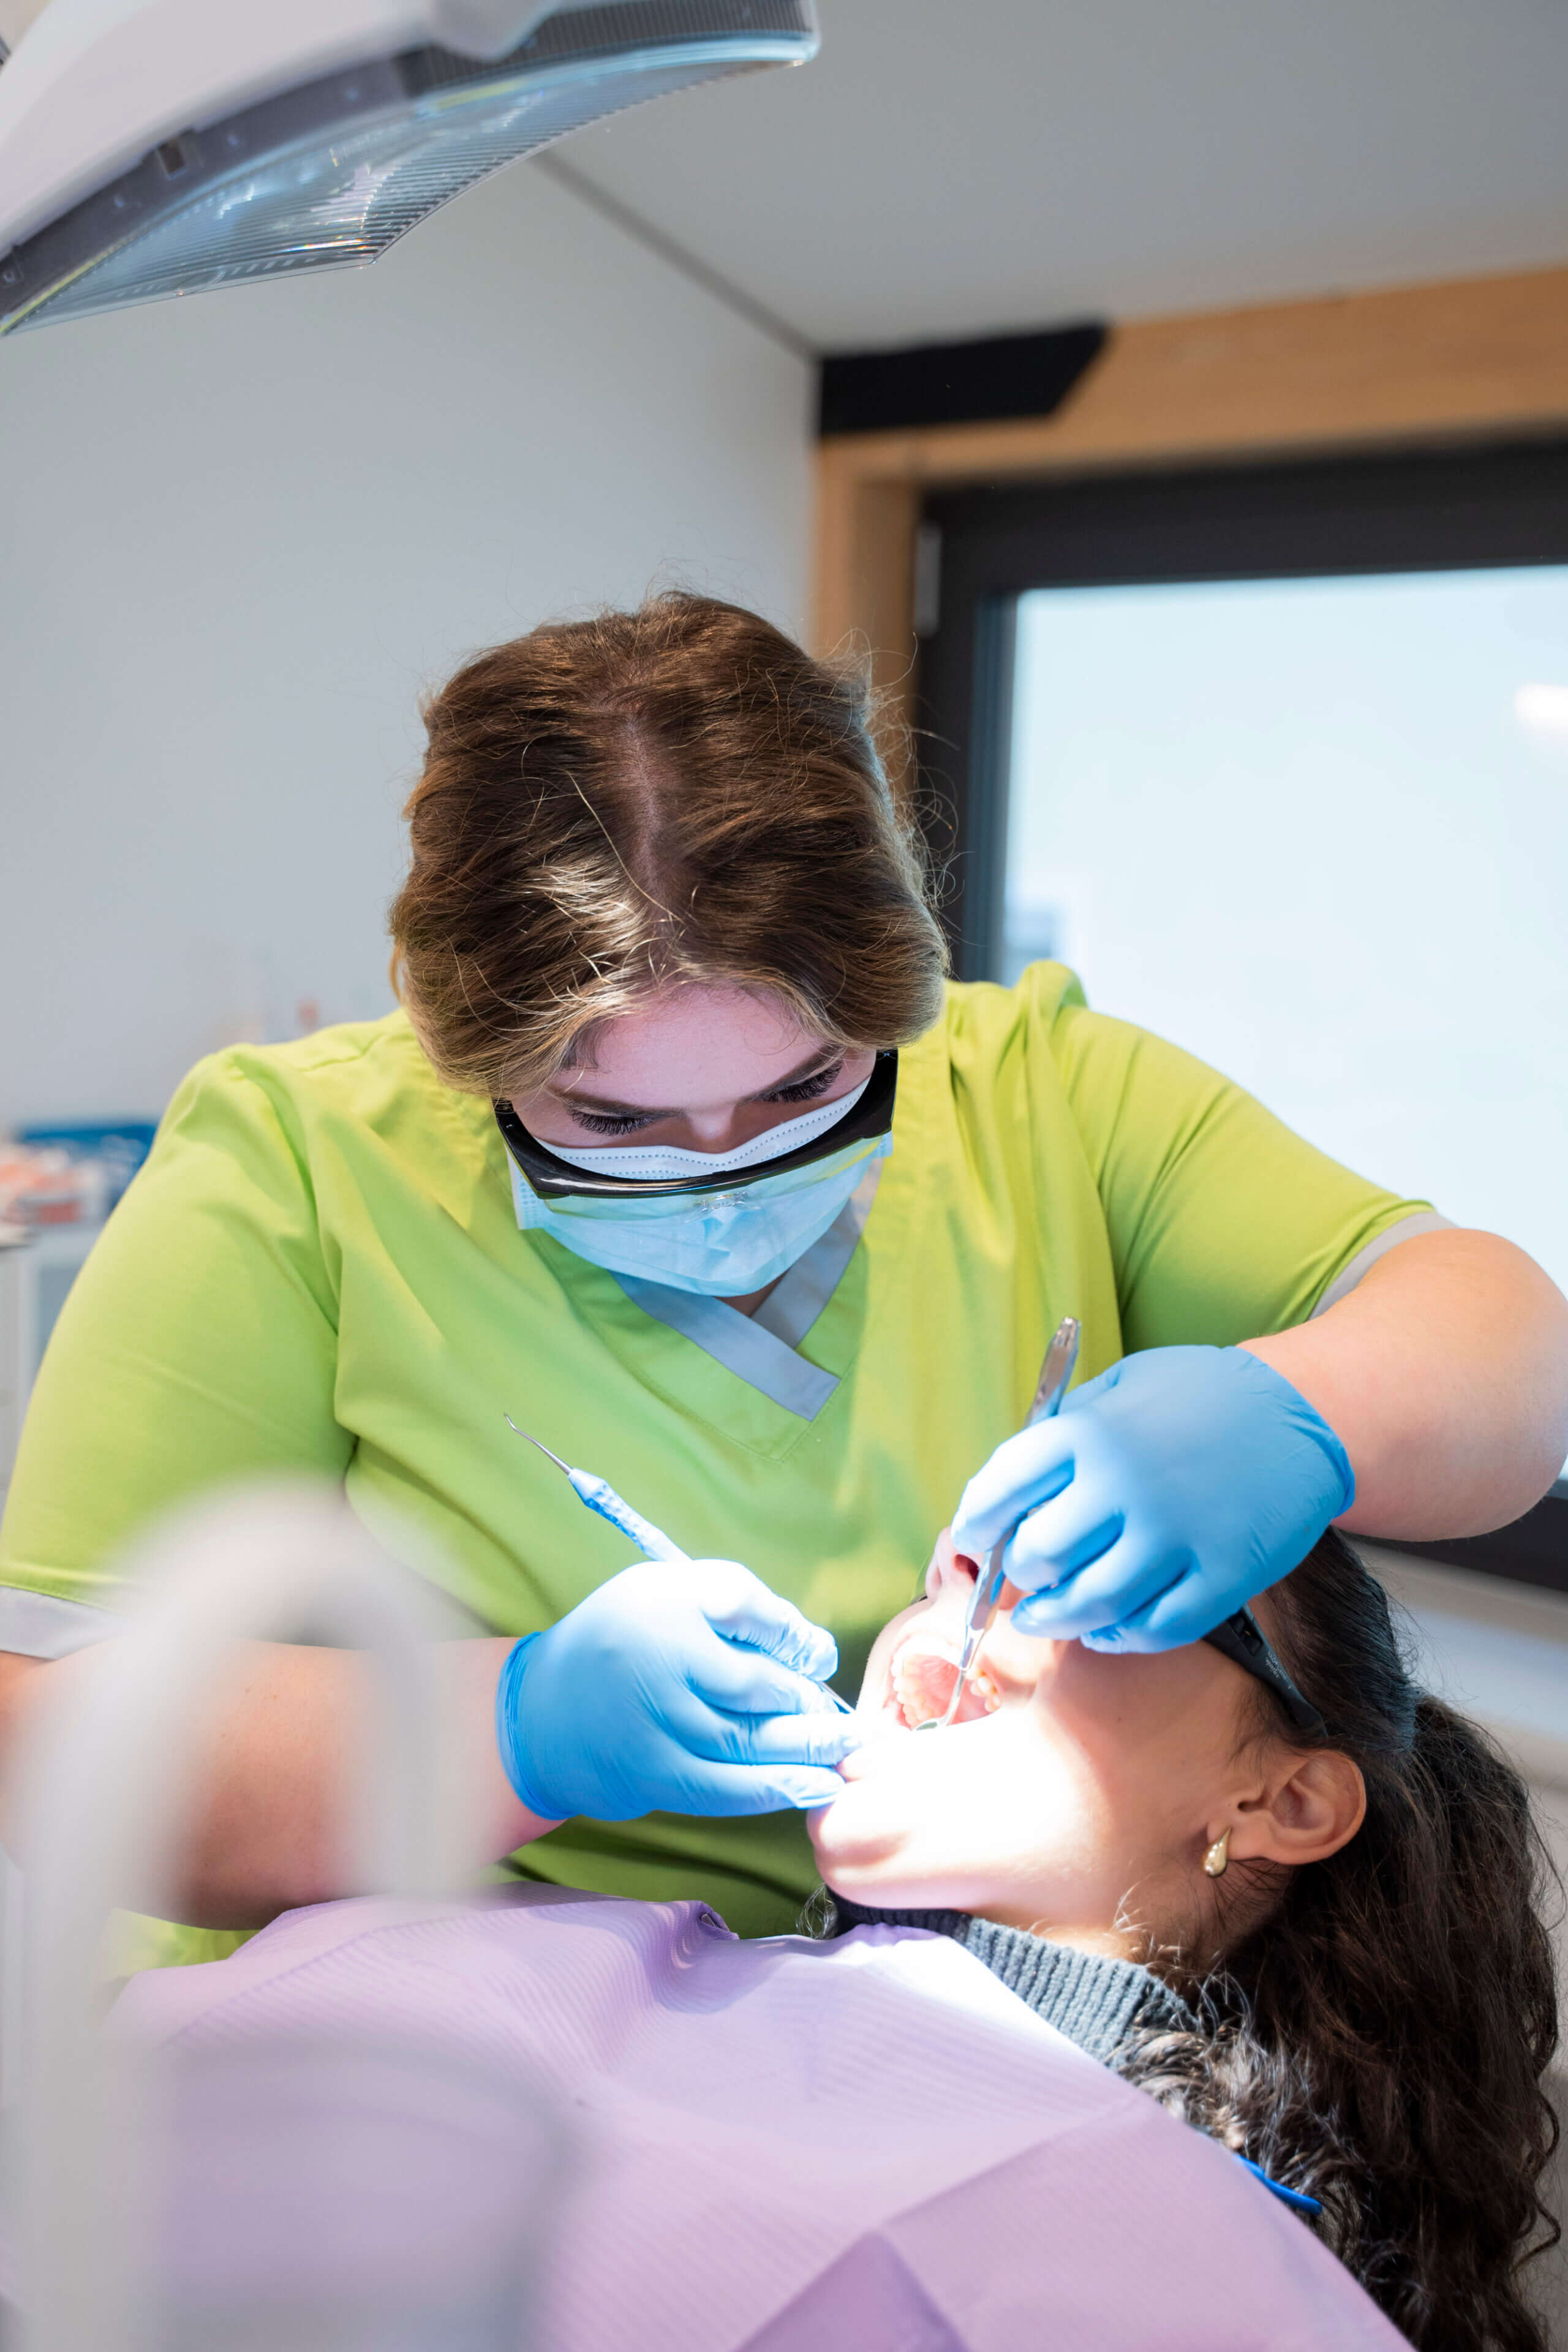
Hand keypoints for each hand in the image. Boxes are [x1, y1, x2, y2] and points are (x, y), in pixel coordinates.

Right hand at [494, 1559, 858, 1820]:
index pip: (743, 1604)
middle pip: (754, 1682)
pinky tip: (816, 1787)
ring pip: (746, 1740)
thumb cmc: (625, 1640)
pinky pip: (723, 1786)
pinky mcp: (651, 1772)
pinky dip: (775, 1789)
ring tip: (852, 1751)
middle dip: (810, 1701)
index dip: (793, 1634)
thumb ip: (734, 1603)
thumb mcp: (664, 1592)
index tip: (819, 1655)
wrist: (543, 1709)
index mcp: (661, 1599)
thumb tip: (812, 1650)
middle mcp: (656, 1657)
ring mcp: (653, 1721)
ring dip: (808, 1749)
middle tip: (852, 1718)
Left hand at [949, 1346, 1353, 1650]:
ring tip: (1042, 1618)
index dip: (975, 1522)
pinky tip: (1106, 1628)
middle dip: (1017, 1574)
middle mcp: (1125, 1485)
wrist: (1300, 1411)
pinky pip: (1155, 1628)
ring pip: (1090, 1605)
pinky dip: (1120, 1637)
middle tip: (1021, 1576)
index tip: (971, 1538)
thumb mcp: (1120, 1386)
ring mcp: (1177, 1535)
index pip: (1002, 1488)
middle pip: (1039, 1555)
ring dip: (1054, 1619)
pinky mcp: (1224, 1575)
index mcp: (1090, 1432)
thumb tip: (1006, 1494)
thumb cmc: (1198, 1396)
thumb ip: (1064, 1433)